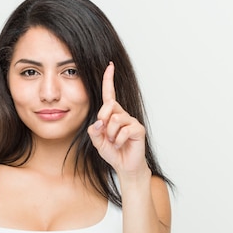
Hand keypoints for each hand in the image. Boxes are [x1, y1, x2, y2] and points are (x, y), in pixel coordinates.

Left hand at [87, 62, 150, 177]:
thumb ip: (94, 131)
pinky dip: (118, 141)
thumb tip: (98, 122)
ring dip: (111, 134)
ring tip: (114, 142)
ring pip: (115, 119)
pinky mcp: (138, 129)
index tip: (109, 65)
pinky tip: (121, 145)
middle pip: (109, 106)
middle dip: (103, 119)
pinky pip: (124, 130)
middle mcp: (122, 114)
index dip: (108, 80)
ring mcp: (131, 121)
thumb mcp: (97, 142)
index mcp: (112, 114)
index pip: (109, 94)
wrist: (125, 166)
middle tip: (106, 135)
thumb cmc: (113, 152)